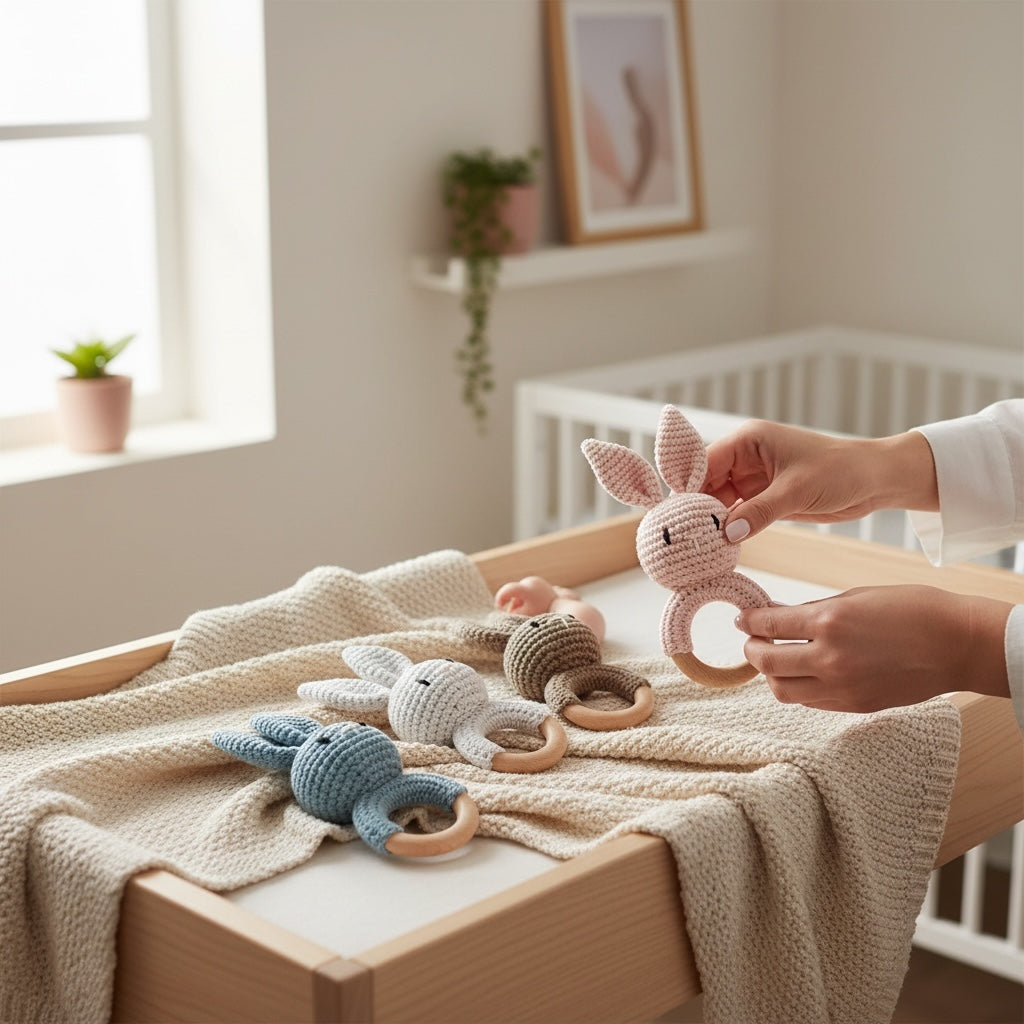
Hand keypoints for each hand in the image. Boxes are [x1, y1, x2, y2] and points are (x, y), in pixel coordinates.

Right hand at [703, 420, 938, 541]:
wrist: (876, 480)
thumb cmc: (841, 470)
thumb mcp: (797, 491)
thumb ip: (760, 512)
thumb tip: (726, 534)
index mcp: (748, 441)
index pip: (704, 462)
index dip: (687, 487)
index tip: (674, 514)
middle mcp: (745, 458)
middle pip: (706, 484)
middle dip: (695, 509)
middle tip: (680, 537)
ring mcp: (753, 480)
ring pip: (718, 502)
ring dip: (710, 523)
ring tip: (694, 546)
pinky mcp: (764, 499)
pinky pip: (736, 515)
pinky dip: (728, 530)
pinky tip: (717, 547)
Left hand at [736, 585, 1011, 712]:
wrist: (958, 644)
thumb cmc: (912, 609)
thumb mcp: (855, 596)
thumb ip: (812, 610)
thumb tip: (776, 614)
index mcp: (828, 622)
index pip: (768, 624)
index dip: (748, 620)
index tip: (742, 618)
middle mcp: (829, 658)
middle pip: (765, 662)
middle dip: (751, 649)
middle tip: (751, 640)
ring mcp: (841, 687)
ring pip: (781, 689)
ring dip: (770, 674)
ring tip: (774, 659)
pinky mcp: (853, 705)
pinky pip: (809, 701)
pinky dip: (796, 687)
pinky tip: (801, 673)